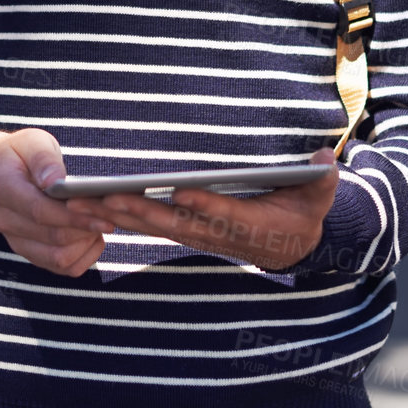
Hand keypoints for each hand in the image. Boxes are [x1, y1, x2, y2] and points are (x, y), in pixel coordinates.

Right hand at [0, 128, 104, 277]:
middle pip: (54, 238)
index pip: (41, 211)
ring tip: (100, 223)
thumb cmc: (22, 154)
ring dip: (86, 244)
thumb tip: (56, 182)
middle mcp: (5, 221)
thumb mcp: (32, 142)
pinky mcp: (30, 253)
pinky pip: (62, 267)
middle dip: (87, 230)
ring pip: (59, 259)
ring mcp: (17, 241)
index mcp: (3, 189)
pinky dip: (84, 256)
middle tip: (111, 217)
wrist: (0, 172)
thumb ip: (44, 159)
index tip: (104, 216)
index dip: (74, 217)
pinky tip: (92, 237)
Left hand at [64, 148, 338, 271]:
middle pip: (174, 222)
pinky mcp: (187, 231)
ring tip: (81, 204)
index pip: (224, 213)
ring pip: (154, 225)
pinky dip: (123, 218)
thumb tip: (326, 160)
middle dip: (138, 210)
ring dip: (118, 215)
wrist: (291, 247)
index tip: (181, 191)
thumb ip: (322, 180)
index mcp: (250, 222)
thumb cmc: (302, 214)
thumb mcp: (319, 196)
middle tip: (104, 197)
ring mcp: (199, 234)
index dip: (204, 204)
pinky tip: (94, 209)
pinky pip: (151, 226)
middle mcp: (218, 232)